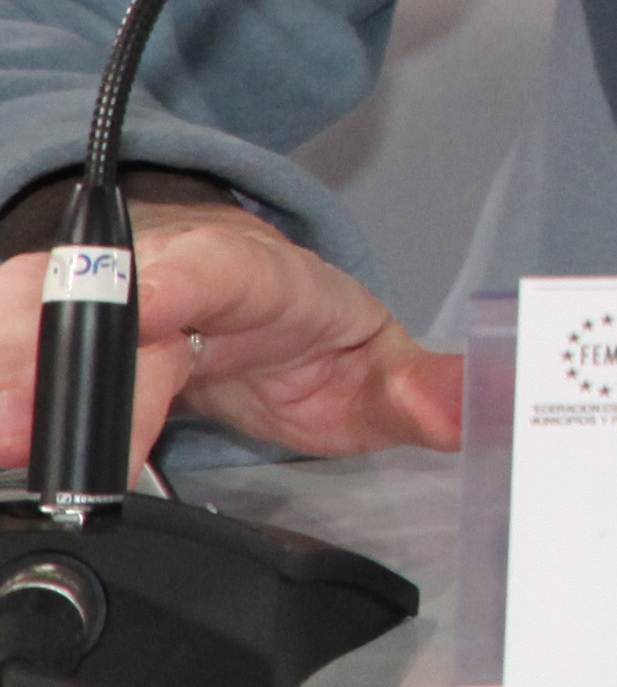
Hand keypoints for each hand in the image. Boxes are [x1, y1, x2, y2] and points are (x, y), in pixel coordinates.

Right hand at [0, 201, 461, 460]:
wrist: (241, 296)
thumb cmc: (297, 330)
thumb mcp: (369, 366)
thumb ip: (419, 392)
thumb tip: (480, 405)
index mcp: (250, 273)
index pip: (210, 267)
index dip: (174, 286)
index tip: (152, 315)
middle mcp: (162, 266)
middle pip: (97, 297)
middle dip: (60, 359)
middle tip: (33, 437)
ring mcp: (92, 285)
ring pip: (27, 305)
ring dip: (14, 373)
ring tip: (14, 440)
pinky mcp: (38, 312)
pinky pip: (4, 329)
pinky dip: (3, 378)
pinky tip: (8, 428)